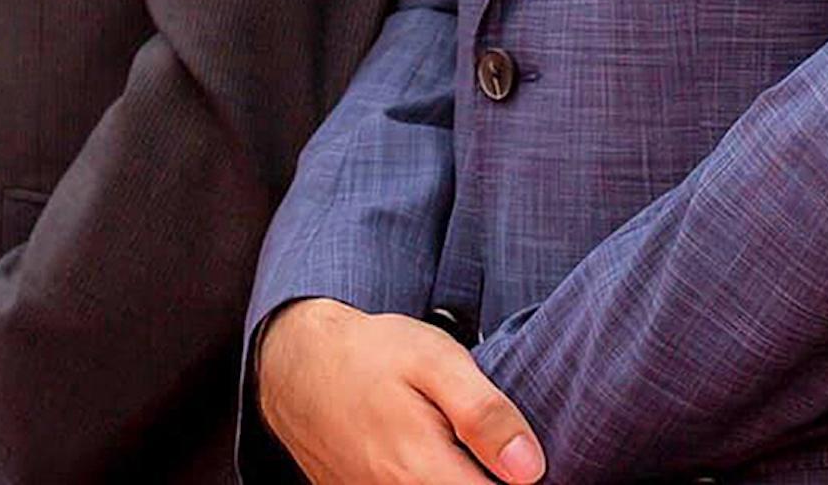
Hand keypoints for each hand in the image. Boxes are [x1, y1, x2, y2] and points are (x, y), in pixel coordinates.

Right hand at [256, 298, 544, 484]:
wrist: (298, 364)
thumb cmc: (374, 355)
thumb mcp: (439, 363)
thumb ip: (485, 416)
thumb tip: (530, 470)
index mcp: (421, 469)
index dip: (519, 481)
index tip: (527, 461)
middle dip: (490, 476)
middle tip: (497, 445)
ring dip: (460, 473)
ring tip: (466, 445)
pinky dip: (429, 476)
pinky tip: (438, 453)